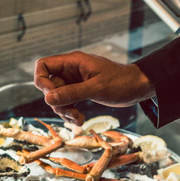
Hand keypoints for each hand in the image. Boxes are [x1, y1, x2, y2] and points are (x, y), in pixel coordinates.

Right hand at [32, 52, 153, 123]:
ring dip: (64, 111)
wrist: (138, 87)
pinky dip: (70, 112)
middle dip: (57, 102)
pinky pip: (67, 102)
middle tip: (72, 113)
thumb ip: (72, 93)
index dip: (41, 81)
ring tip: (79, 119)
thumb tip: (48, 99)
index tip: (51, 97)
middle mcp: (71, 70)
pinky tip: (81, 119)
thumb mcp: (97, 88)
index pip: (43, 65)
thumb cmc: (121, 82)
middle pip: (49, 86)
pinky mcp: (80, 91)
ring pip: (57, 97)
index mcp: (73, 62)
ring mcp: (74, 81)